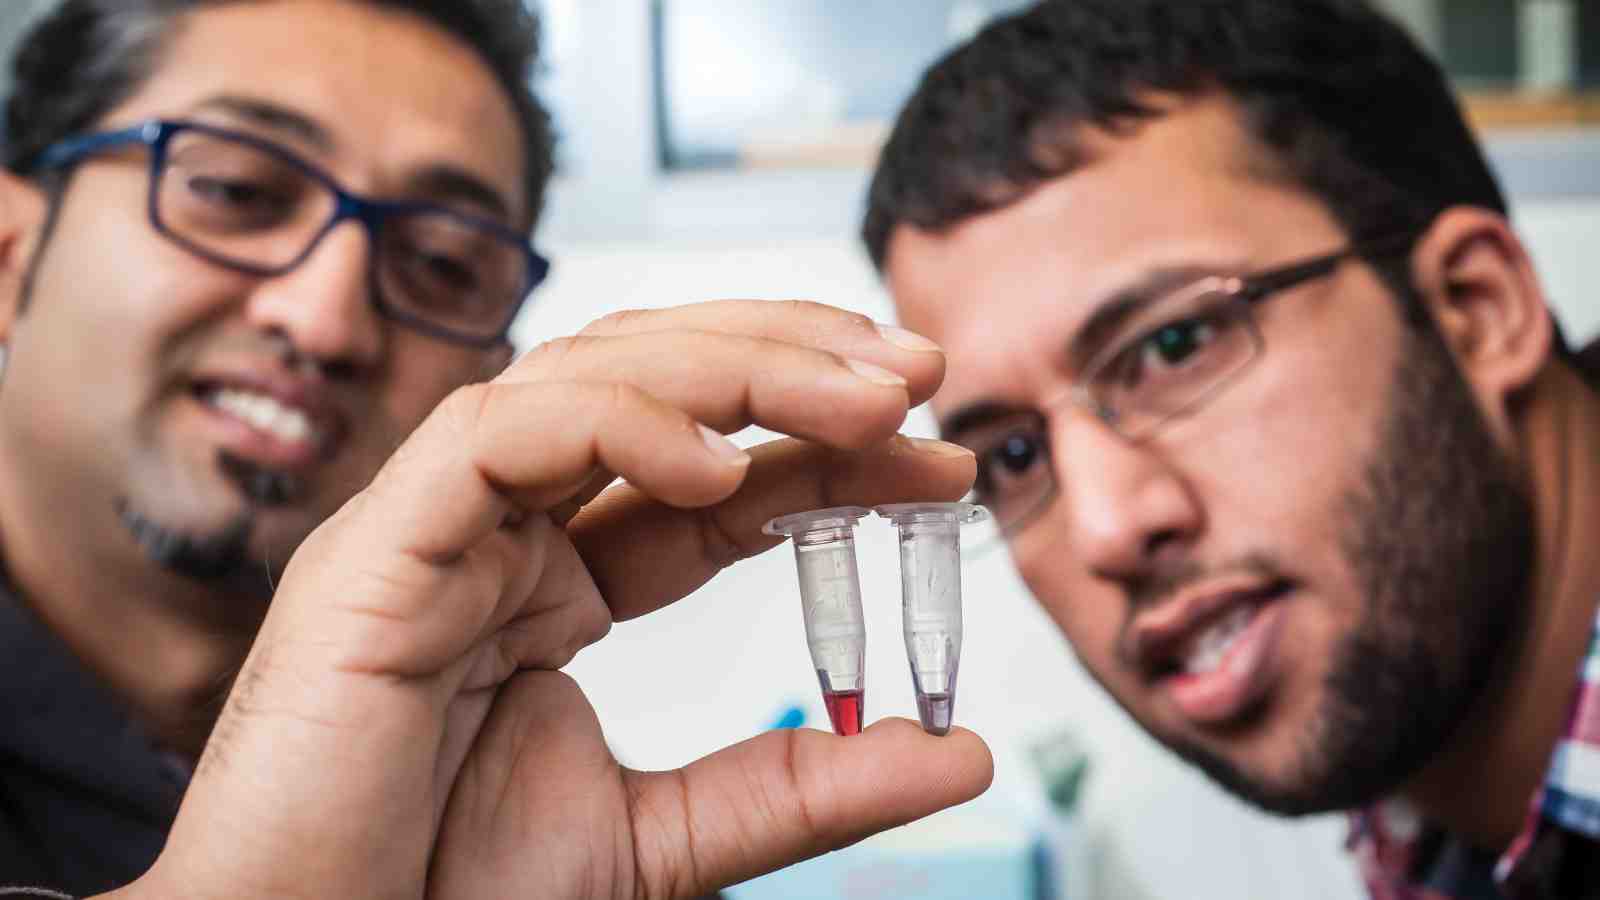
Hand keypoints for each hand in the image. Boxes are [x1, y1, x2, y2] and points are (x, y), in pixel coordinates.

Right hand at [128, 301, 992, 898]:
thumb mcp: (665, 841)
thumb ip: (799, 789)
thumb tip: (959, 755)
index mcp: (552, 582)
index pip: (706, 473)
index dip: (823, 446)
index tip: (937, 456)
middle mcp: (498, 531)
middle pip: (654, 388)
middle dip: (792, 363)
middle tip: (920, 374)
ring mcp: (436, 527)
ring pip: (585, 374)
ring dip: (735, 366)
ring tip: (866, 398)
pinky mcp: (377, 546)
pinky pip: (497, 436)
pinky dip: (614, 423)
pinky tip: (719, 462)